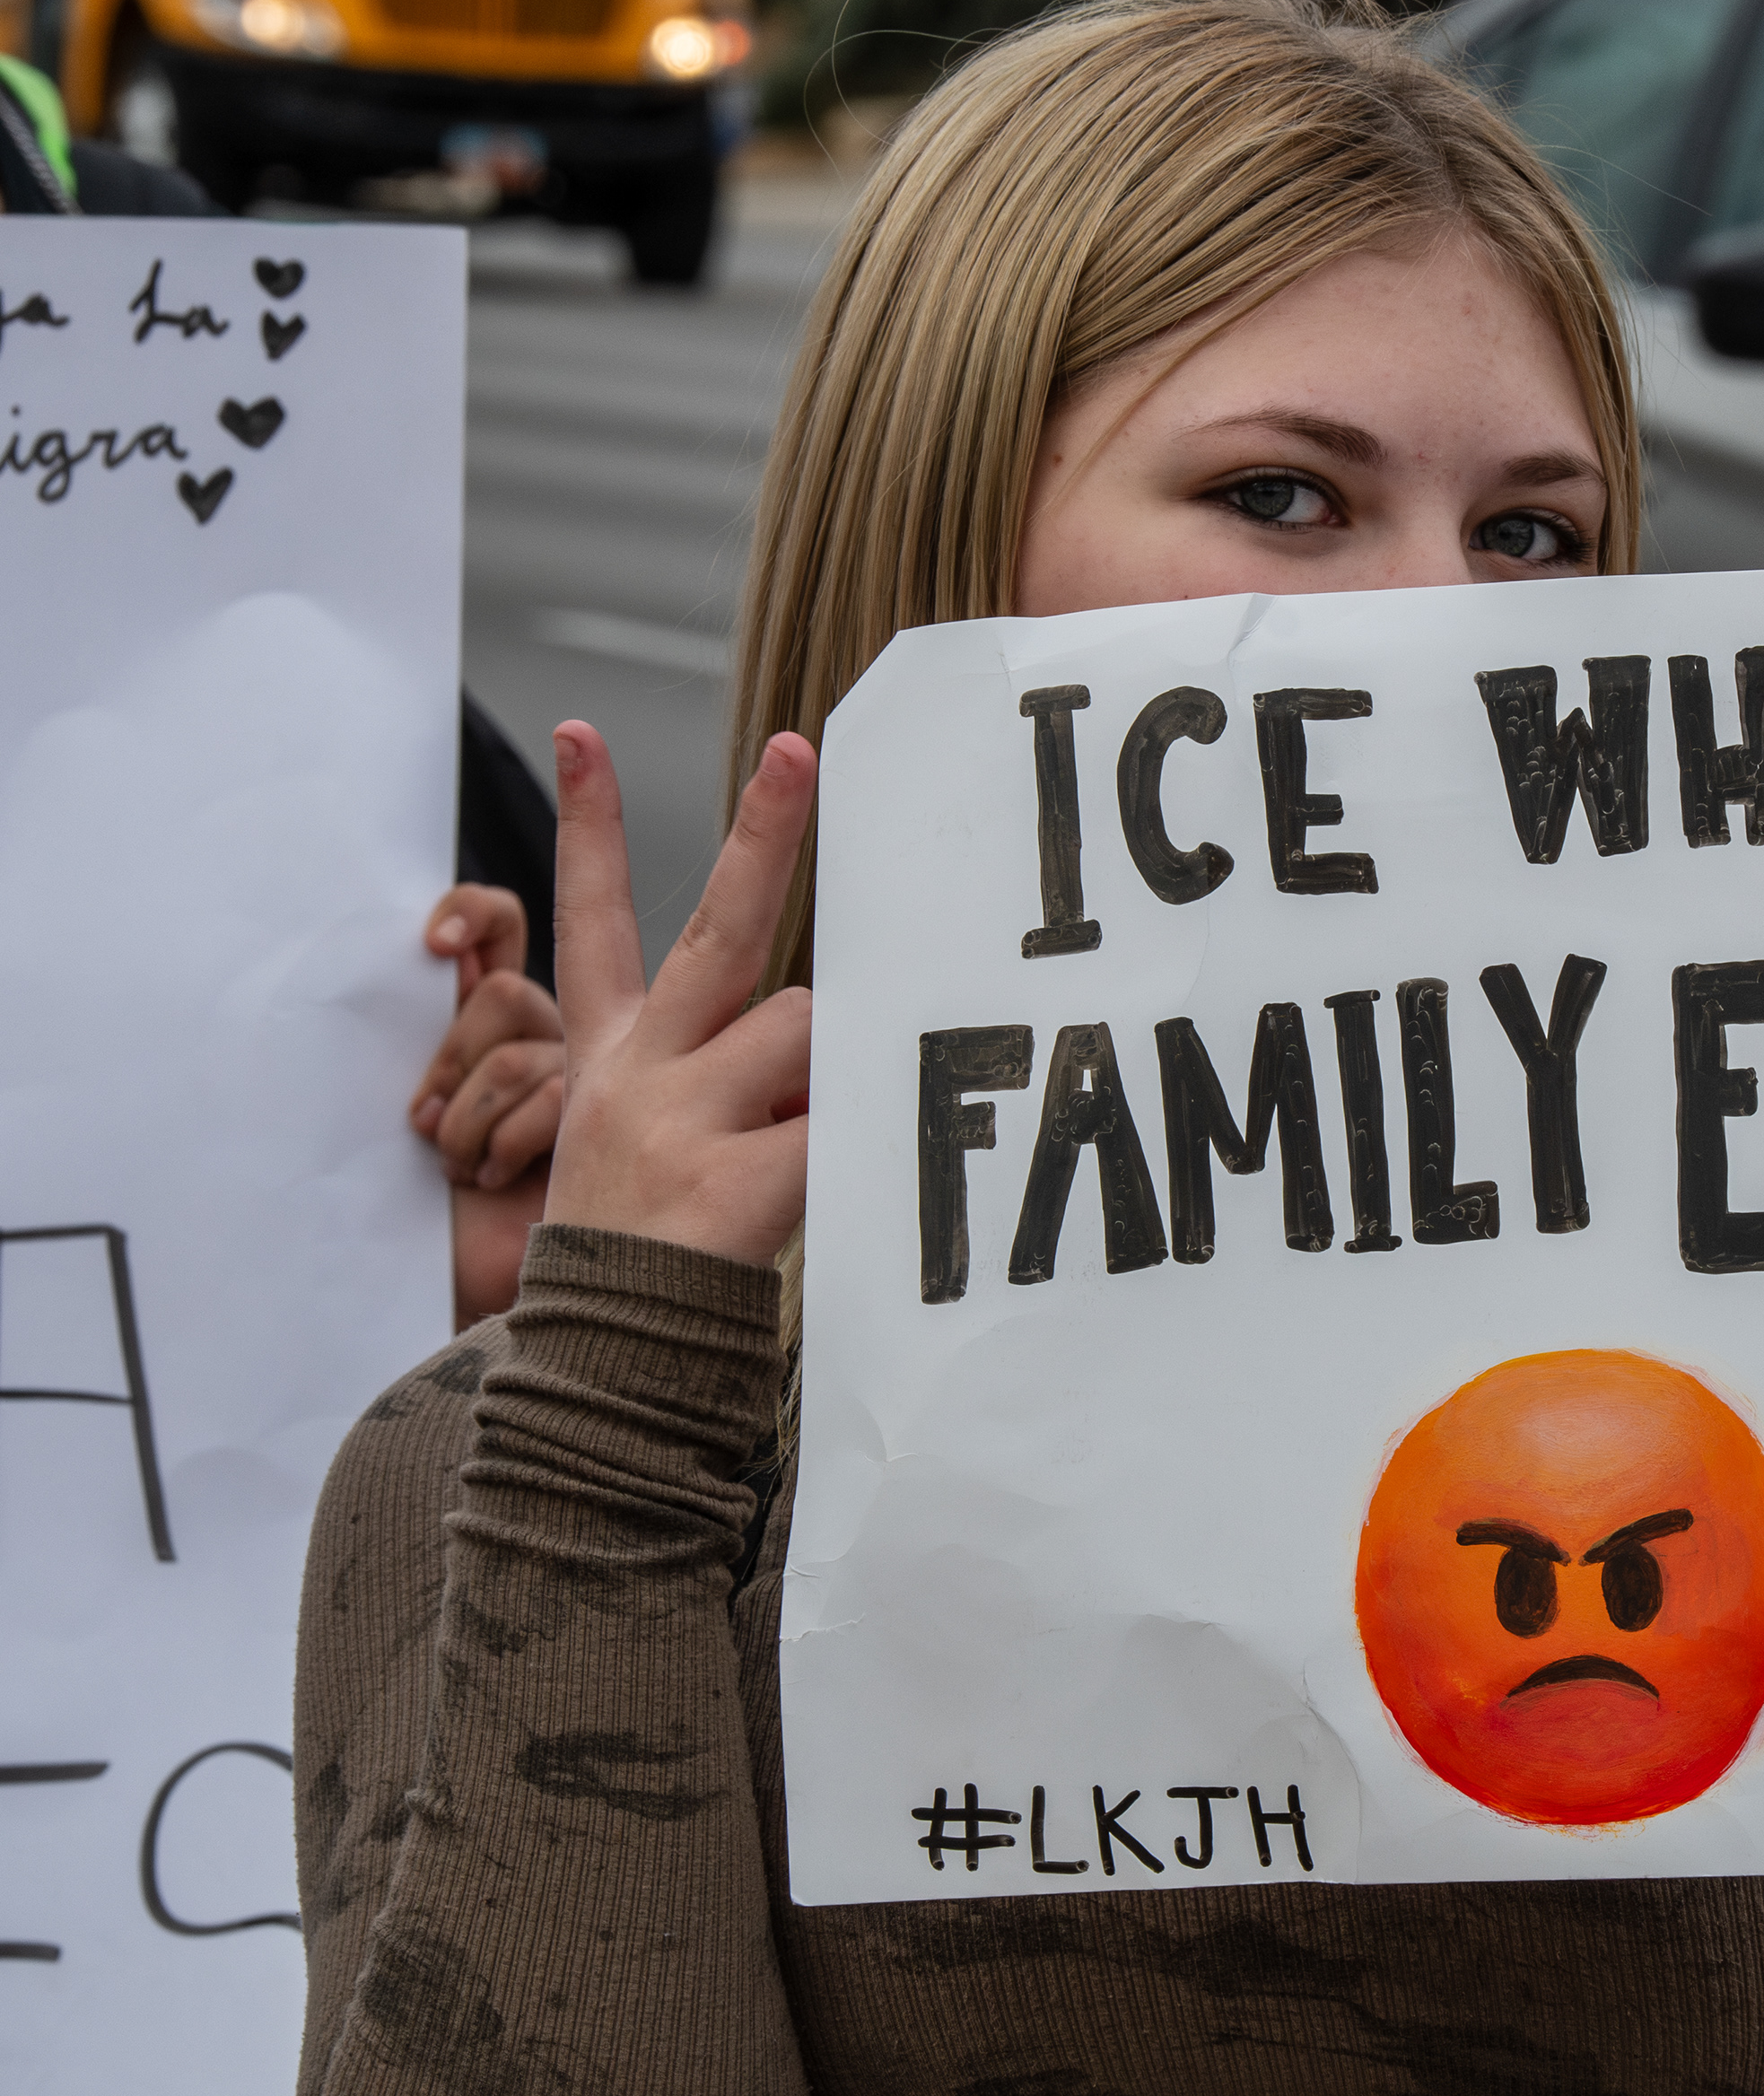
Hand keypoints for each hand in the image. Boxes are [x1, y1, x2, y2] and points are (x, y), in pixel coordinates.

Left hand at [413, 884, 565, 1326]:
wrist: (473, 1287)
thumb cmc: (435, 1210)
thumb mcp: (416, 1108)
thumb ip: (425, 1047)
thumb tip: (424, 983)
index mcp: (494, 1025)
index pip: (497, 931)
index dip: (474, 916)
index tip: (435, 943)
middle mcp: (544, 1043)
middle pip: (509, 991)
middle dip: (456, 1053)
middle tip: (427, 1118)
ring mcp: (582, 1086)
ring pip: (525, 1048)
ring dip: (469, 1115)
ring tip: (460, 1167)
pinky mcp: (604, 1125)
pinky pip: (553, 1095)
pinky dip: (502, 1140)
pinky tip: (494, 1178)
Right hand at [541, 721, 816, 1266]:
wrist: (603, 1362)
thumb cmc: (648, 1239)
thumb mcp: (654, 1132)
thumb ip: (724, 1059)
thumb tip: (824, 1013)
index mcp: (611, 1053)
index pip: (590, 919)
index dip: (588, 825)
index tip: (579, 733)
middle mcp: (639, 1069)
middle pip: (719, 929)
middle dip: (762, 835)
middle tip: (797, 752)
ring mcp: (681, 1120)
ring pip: (807, 1029)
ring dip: (827, 1076)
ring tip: (791, 1152)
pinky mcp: (732, 1179)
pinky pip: (836, 1121)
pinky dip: (852, 1141)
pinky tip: (826, 1185)